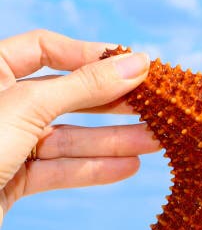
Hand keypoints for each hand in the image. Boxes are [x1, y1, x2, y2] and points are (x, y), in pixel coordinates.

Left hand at [0, 30, 158, 224]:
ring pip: (67, 136)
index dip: (90, 55)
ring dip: (113, 140)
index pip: (45, 48)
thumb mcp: (27, 107)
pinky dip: (93, 169)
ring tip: (158, 141)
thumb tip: (138, 62)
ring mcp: (5, 144)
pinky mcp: (11, 180)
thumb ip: (85, 86)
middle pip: (65, 95)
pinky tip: (128, 167)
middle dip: (111, 102)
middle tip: (155, 106)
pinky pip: (59, 170)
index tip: (135, 65)